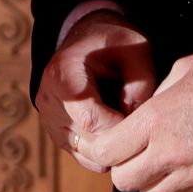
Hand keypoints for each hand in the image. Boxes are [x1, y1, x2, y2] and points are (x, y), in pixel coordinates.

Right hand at [34, 9, 155, 164]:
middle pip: (88, 140)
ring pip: (86, 153)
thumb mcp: (136, 50)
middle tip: (144, 124)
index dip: (121, 126)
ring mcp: (48, 118)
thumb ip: (141, 84)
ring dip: (113, 146)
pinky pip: (83, 155)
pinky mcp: (55, 131)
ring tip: (130, 122)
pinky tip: (119, 128)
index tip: (144, 118)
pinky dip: (105, 150)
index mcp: (62, 74)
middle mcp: (48, 99)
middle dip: (121, 139)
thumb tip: (135, 121)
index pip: (91, 120)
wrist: (89, 36)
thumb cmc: (114, 41)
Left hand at [72, 46, 192, 191]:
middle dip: (122, 167)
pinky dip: (174, 187)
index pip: (108, 152)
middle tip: (131, 151)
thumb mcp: (182, 71)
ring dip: (149, 180)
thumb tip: (142, 114)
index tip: (102, 143)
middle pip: (125, 181)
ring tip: (158, 158)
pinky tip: (182, 165)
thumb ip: (155, 97)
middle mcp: (171, 153)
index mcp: (157, 121)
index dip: (99, 148)